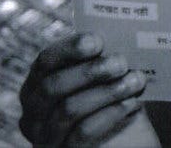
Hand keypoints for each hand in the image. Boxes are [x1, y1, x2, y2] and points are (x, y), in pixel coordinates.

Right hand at [19, 32, 153, 145]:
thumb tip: (119, 33)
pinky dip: (110, 114)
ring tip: (136, 81)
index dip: (69, 49)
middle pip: (53, 86)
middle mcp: (34, 112)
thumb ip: (102, 58)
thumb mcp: (104, 78)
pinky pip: (82, 133)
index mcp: (38, 84)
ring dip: (107, 92)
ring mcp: (45, 137)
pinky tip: (132, 103)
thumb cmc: (112, 100)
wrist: (124, 139)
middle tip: (122, 62)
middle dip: (90, 71)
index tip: (98, 41)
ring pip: (68, 110)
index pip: (45, 61)